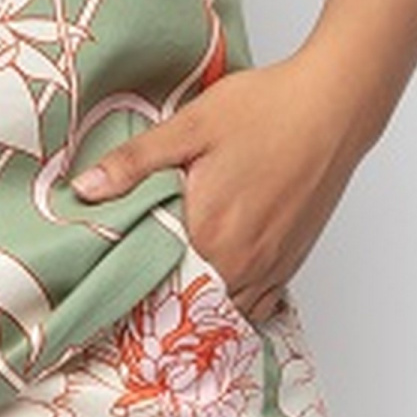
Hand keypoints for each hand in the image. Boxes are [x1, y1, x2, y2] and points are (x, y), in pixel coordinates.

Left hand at [71, 54, 365, 322]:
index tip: (108, 283)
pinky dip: (233, 302)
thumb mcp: (189, 126)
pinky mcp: (292, 261)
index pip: (157, 286)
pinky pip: (257, 304)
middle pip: (191, 306)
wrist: (333, 106)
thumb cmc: (266, 109)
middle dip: (161, 301)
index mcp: (210, 232)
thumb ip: (134, 163)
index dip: (130, 288)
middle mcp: (243, 261)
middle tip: (132, 289)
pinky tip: (215, 280)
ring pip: (226, 311)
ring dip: (199, 305)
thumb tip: (83, 190)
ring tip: (170, 289)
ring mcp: (271, 266)